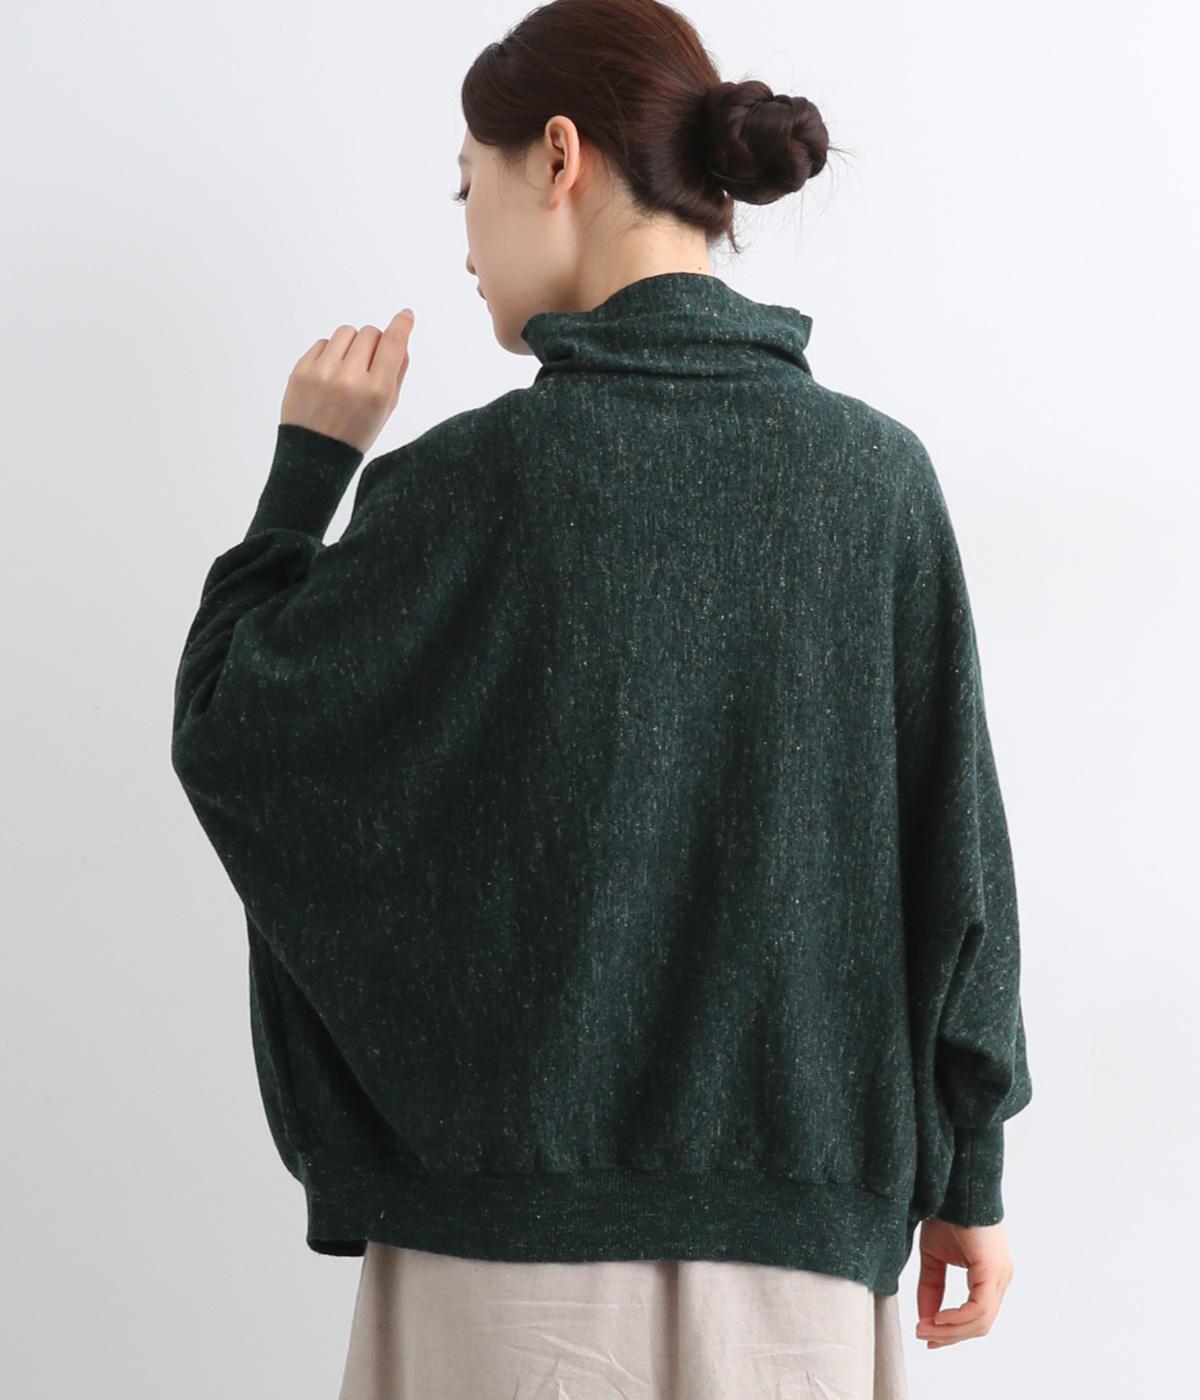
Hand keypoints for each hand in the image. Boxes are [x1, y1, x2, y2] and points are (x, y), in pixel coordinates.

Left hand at [279, 310, 414, 456]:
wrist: (315, 454)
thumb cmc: (355, 433)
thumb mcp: (386, 409)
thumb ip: (397, 373)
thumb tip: (401, 338)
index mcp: (376, 392)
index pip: (393, 344)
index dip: (402, 325)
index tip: (405, 315)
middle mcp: (349, 379)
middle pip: (370, 333)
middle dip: (373, 344)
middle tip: (368, 366)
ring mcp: (322, 372)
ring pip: (346, 332)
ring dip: (351, 345)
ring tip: (347, 369)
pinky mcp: (301, 370)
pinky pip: (323, 343)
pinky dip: (330, 354)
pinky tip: (329, 375)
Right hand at [915, 1218, 1013, 1346]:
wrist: (951, 1187)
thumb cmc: (946, 1215)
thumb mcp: (933, 1258)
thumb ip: (931, 1287)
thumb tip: (925, 1318)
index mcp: (989, 1276)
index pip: (975, 1317)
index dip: (951, 1331)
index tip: (927, 1337)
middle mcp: (999, 1279)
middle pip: (979, 1324)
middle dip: (950, 1335)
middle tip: (923, 1337)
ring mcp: (999, 1276)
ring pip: (980, 1321)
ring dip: (950, 1330)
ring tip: (925, 1328)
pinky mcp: (993, 1271)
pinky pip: (979, 1308)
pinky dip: (957, 1318)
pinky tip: (937, 1318)